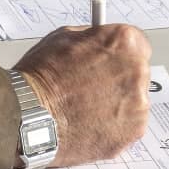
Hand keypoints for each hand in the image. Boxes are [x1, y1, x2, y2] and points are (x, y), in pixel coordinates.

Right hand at [14, 24, 150, 166]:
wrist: (29, 115)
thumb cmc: (42, 77)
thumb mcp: (64, 37)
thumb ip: (92, 39)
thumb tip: (100, 42)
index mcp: (124, 43)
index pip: (137, 44)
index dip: (119, 53)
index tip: (111, 60)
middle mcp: (137, 71)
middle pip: (137, 73)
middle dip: (119, 77)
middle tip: (92, 86)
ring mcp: (138, 104)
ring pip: (134, 100)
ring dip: (118, 102)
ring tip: (87, 108)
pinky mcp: (133, 131)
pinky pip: (129, 125)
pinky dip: (114, 125)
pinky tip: (90, 123)